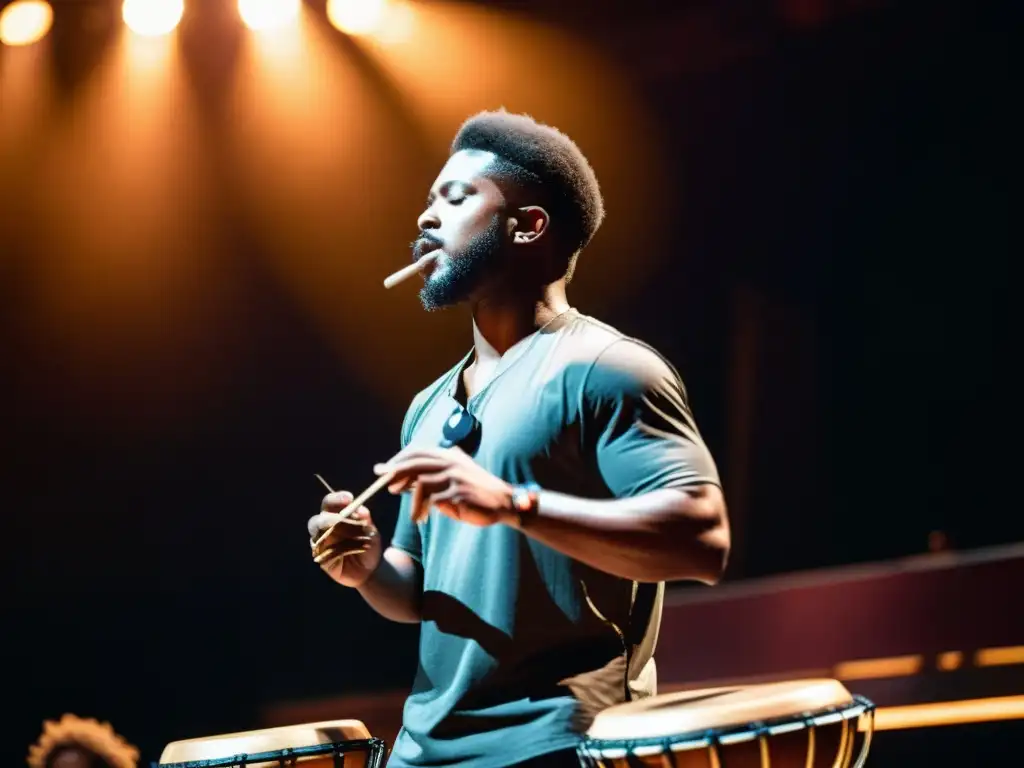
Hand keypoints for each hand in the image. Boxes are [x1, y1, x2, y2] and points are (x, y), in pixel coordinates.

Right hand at [307, 491, 381, 586]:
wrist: (369, 570)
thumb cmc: (368, 545)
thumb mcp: (372, 533)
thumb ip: (366, 521)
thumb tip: (362, 510)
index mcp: (336, 516)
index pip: (330, 503)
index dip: (337, 498)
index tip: (349, 498)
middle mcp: (325, 528)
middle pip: (318, 519)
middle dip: (329, 517)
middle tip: (341, 518)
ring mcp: (321, 543)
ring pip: (316, 534)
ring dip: (331, 534)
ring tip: (348, 535)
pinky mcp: (321, 558)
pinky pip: (322, 552)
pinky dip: (334, 549)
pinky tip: (347, 550)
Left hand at [375, 446, 514, 526]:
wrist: (503, 502)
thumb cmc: (476, 492)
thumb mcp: (455, 477)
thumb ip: (434, 475)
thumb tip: (404, 480)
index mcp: (450, 456)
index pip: (418, 453)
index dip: (399, 459)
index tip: (384, 469)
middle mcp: (451, 462)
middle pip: (415, 464)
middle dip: (395, 473)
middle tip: (383, 484)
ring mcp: (455, 477)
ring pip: (421, 483)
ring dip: (413, 502)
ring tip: (415, 516)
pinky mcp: (458, 493)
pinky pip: (433, 500)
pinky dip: (423, 510)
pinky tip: (423, 518)